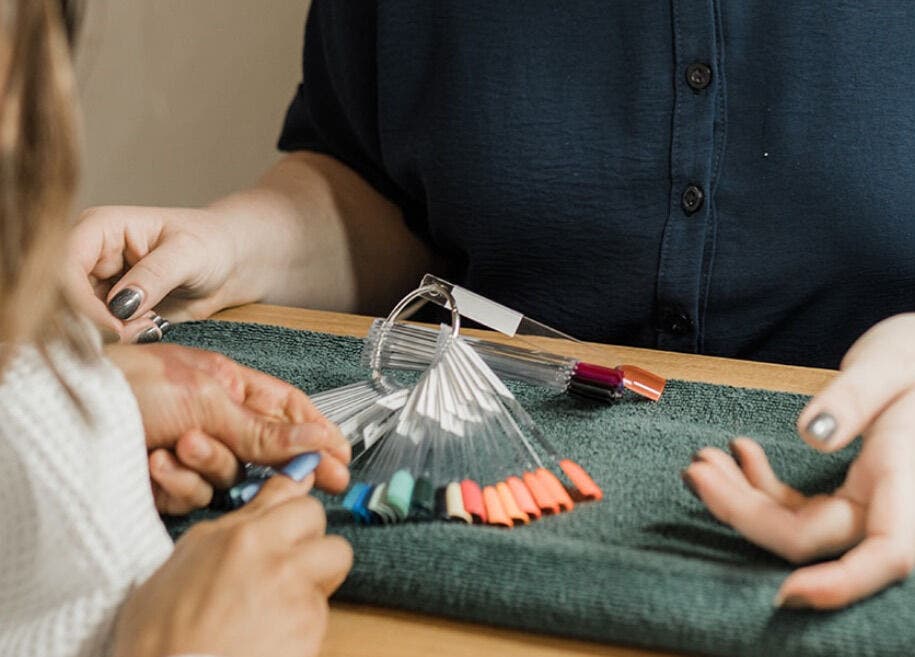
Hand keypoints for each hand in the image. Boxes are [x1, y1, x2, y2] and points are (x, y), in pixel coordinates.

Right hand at [66, 205, 254, 341]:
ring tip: (152, 326)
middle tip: (140, 330)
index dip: (80, 299)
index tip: (114, 325)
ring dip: (114, 333)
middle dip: (98, 322)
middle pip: (64, 297)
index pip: (65, 265)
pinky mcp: (109, 308)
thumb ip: (156, 276)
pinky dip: (124, 338)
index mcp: (99, 227)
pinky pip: (101, 331)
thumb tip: (120, 305)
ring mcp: (96, 283)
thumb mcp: (189, 254)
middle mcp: (88, 255)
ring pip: (80, 319)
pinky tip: (152, 328)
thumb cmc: (211, 244)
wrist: (228, 263)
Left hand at [106, 343, 350, 513]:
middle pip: (265, 452)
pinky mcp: (166, 485)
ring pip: (229, 478)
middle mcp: (215, 420)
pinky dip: (177, 482)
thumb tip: (317, 440)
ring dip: (209, 464)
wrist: (68, 416)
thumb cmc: (131, 385)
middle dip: (277, 462)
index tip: (343, 461)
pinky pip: (193, 496)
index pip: (288, 411)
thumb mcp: (207, 398)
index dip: (318, 435)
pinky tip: (154, 464)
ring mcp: (191, 454)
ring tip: (180, 445)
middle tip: (313, 480)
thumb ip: (264, 428)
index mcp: (229, 385)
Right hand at [113, 476, 352, 656]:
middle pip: (320, 521)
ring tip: (284, 605)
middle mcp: (274, 555)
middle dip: (310, 539)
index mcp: (239, 536)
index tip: (293, 517)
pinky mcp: (311, 627)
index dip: (291, 510)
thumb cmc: (159, 640)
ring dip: (317, 577)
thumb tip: (253, 513)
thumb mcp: (177, 569)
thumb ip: (223, 533)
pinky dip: (307, 622)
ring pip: (335, 561)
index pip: (290, 494)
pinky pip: (326, 609)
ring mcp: (297, 591)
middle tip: (290, 564)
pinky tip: (276, 637)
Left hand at [683, 313, 914, 608]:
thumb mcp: (888, 363)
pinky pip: (803, 509)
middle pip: (814, 538)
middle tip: (695, 470)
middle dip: (745, 512)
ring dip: (743, 499)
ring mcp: (871, 503)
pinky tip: (739, 453)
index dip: (840, 583)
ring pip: (800, 527)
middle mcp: (893, 503)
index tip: (786, 594)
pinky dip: (763, 486)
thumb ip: (853, 398)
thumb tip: (812, 433)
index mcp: (908, 478)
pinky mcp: (853, 494)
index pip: (887, 552)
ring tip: (703, 460)